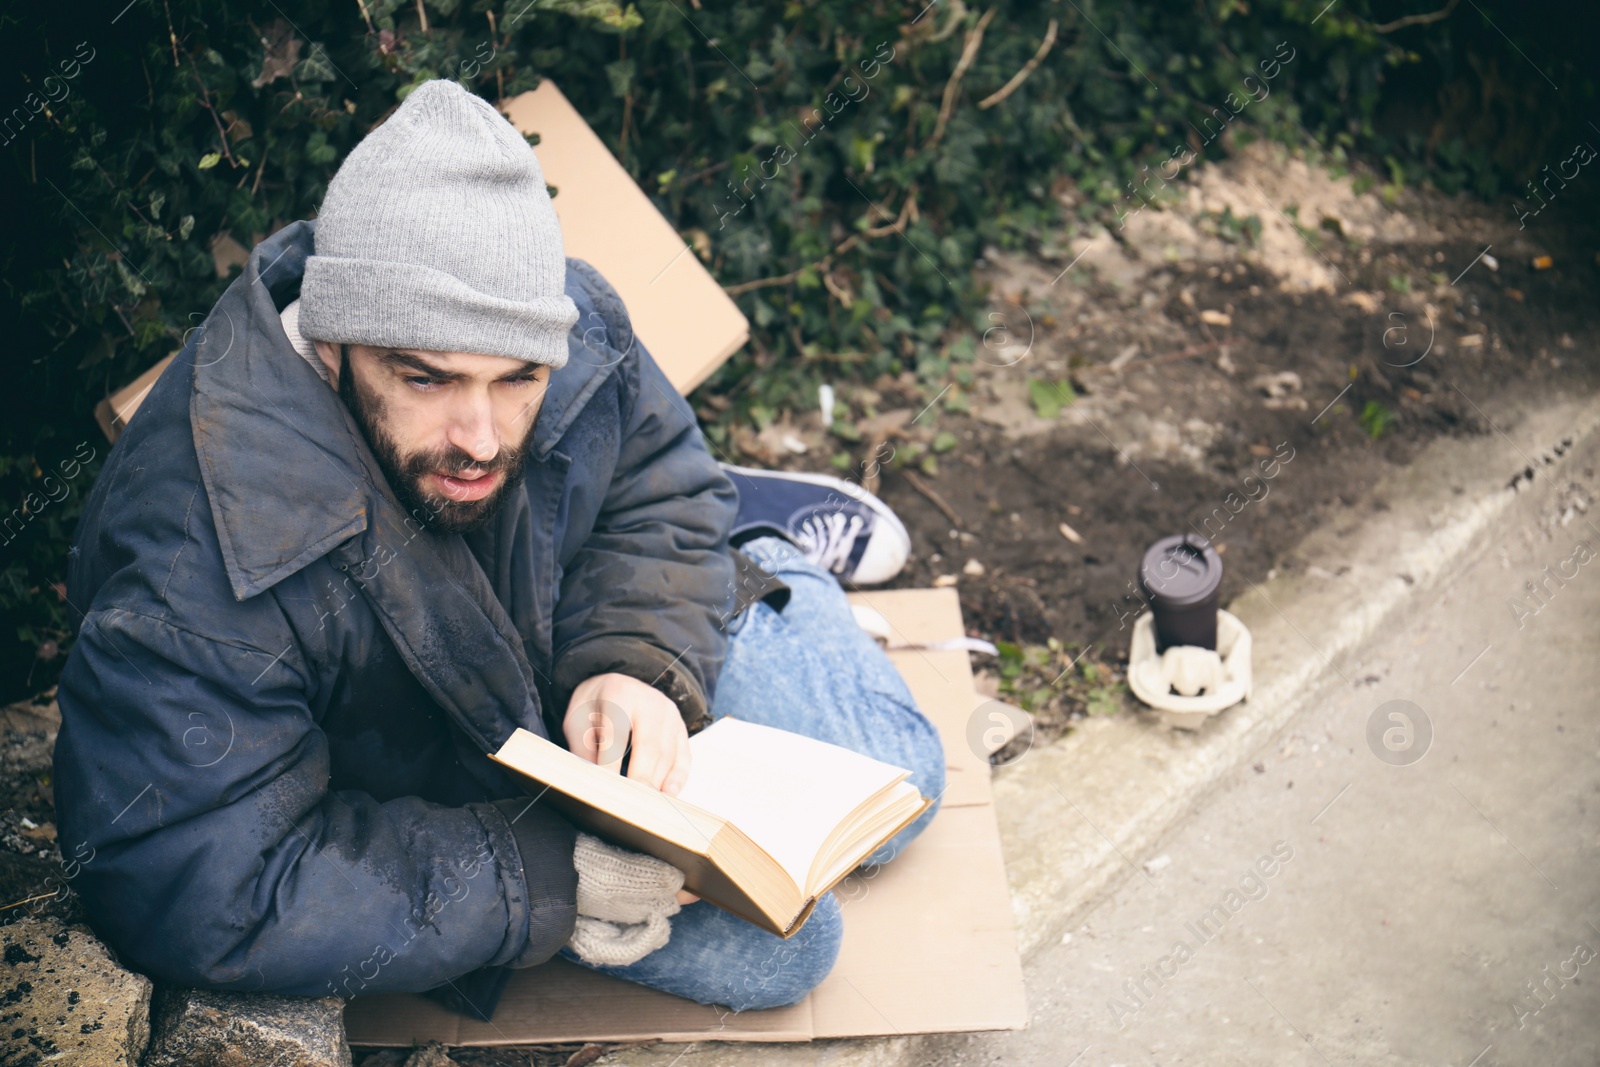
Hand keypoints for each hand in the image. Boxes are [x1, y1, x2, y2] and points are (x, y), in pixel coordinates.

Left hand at [564, 673, 691, 795]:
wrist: (619, 683)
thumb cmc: (595, 706)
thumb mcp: (577, 720)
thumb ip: (582, 749)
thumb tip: (591, 782)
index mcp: (619, 694)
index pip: (616, 735)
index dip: (610, 765)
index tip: (605, 791)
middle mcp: (650, 702)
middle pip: (648, 747)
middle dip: (639, 779)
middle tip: (629, 807)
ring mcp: (670, 715)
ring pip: (667, 755)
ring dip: (655, 783)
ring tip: (644, 807)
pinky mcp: (681, 728)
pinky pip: (683, 757)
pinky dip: (676, 779)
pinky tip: (667, 795)